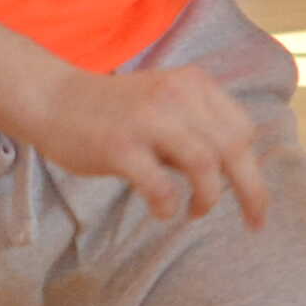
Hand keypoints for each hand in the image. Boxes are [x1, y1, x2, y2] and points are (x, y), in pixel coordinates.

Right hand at [22, 60, 269, 229]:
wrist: (52, 99)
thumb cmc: (113, 111)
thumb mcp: (165, 105)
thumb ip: (198, 129)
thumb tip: (238, 173)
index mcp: (193, 84)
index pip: (242, 130)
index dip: (253, 169)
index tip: (252, 200)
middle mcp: (175, 95)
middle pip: (232, 148)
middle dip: (250, 191)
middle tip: (252, 221)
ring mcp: (147, 119)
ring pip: (204, 165)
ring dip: (207, 198)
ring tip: (195, 212)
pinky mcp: (119, 146)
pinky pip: (160, 185)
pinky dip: (168, 204)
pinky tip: (161, 210)